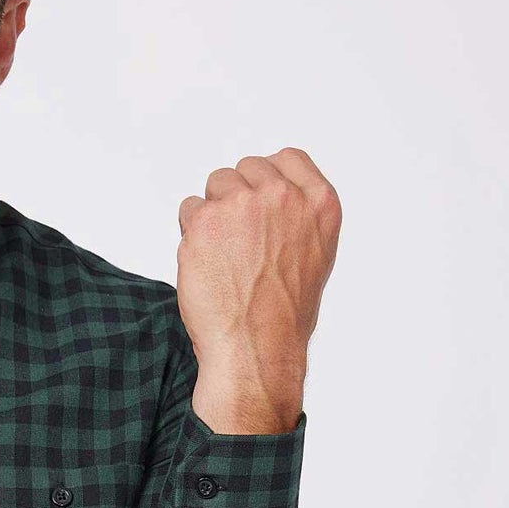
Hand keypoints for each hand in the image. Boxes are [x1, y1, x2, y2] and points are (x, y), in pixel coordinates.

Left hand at [176, 148, 338, 432]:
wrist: (256, 348)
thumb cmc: (283, 316)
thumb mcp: (315, 256)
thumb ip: (299, 217)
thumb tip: (272, 197)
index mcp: (319, 204)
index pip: (287, 159)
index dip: (266, 178)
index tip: (258, 200)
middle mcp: (284, 197)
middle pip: (246, 169)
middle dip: (237, 197)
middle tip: (238, 241)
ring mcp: (243, 204)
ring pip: (216, 184)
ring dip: (212, 213)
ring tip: (223, 255)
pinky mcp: (206, 220)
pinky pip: (189, 208)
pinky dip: (191, 233)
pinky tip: (206, 263)